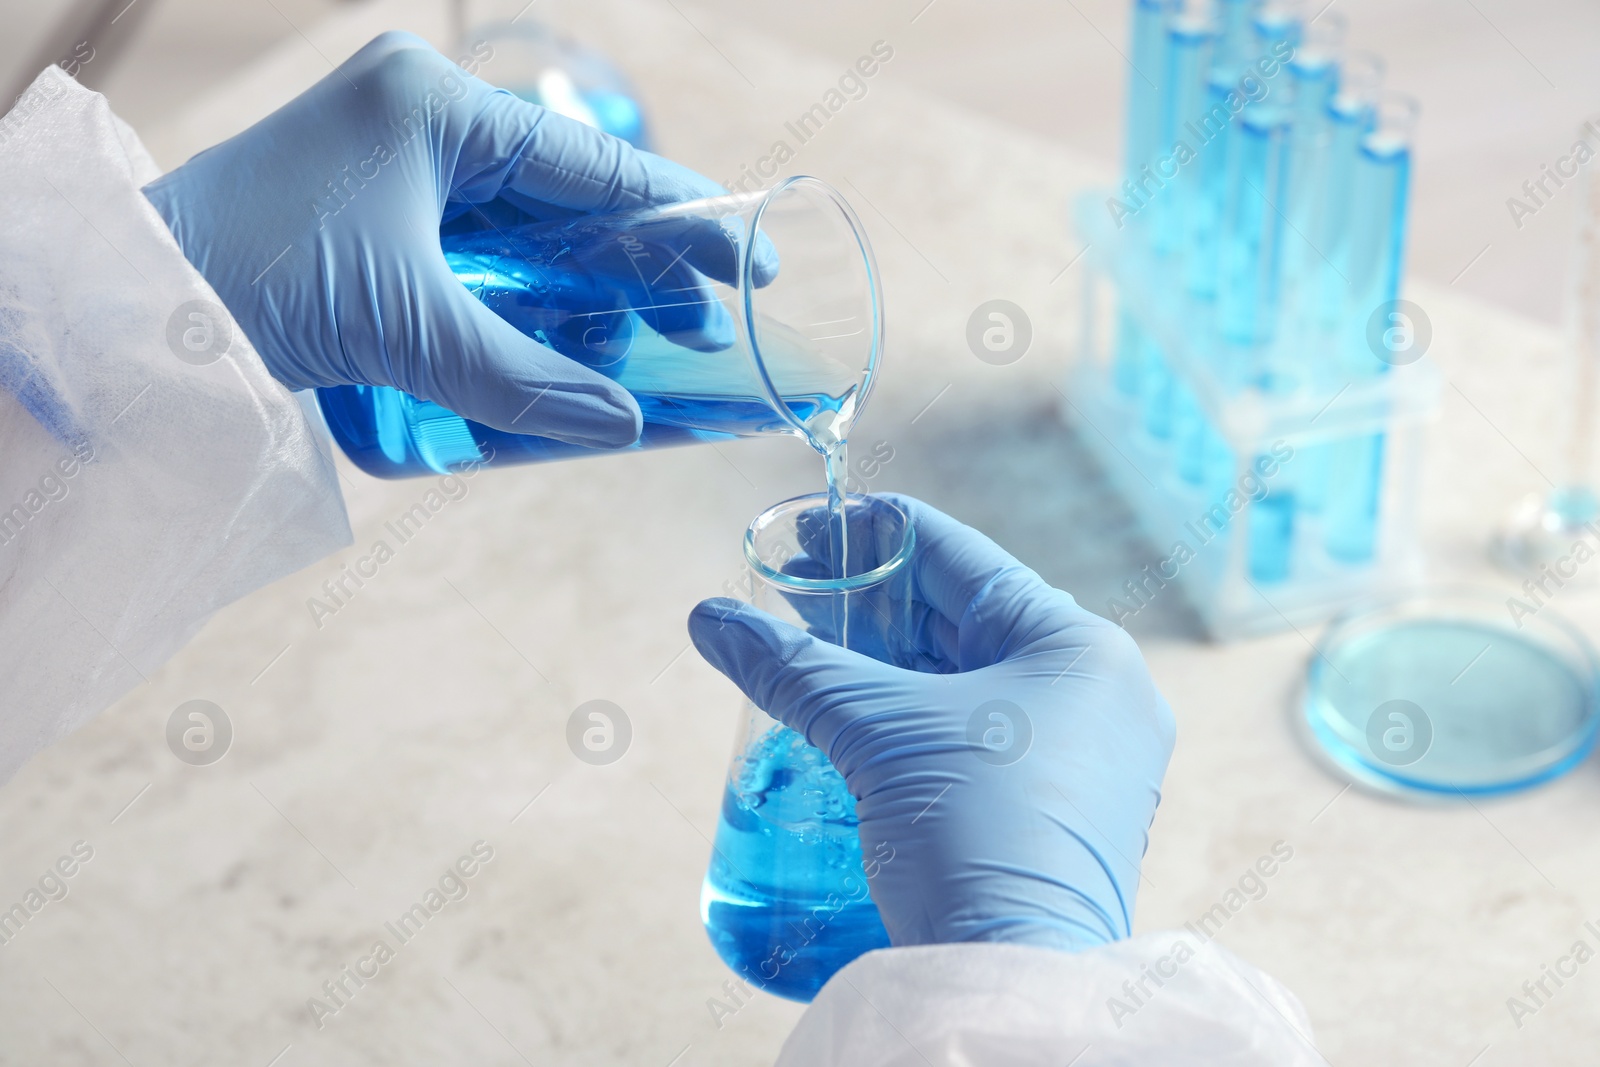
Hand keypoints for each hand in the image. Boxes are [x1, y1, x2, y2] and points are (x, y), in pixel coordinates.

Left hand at [142, 32, 725, 444]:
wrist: (130, 310)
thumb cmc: (254, 283)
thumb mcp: (406, 331)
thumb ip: (521, 381)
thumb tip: (623, 425)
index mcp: (436, 107)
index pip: (592, 167)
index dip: (680, 218)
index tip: (748, 258)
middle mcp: (419, 118)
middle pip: (566, 196)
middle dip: (636, 266)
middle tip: (701, 328)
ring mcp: (390, 161)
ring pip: (524, 227)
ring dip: (583, 287)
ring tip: (647, 347)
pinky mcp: (367, 210)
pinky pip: (476, 250)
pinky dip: (525, 296)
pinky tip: (566, 339)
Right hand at [688, 495, 1174, 951]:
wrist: (1010, 976)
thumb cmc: (968, 835)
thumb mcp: (875, 733)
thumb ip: (791, 667)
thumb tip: (710, 619)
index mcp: (1078, 648)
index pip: (960, 559)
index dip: (874, 535)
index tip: (810, 529)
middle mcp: (1100, 695)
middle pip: (965, 621)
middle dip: (874, 607)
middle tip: (797, 591)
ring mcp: (1091, 761)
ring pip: (972, 684)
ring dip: (892, 667)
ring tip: (815, 651)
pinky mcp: (1065, 817)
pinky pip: (983, 740)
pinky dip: (919, 721)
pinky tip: (859, 722)